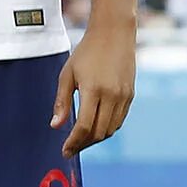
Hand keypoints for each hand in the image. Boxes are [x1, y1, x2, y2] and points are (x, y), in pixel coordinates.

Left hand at [54, 21, 134, 154]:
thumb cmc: (86, 53)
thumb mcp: (67, 75)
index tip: (65, 151)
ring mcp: (124, 97)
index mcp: (94, 91)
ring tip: (80, 141)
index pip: (85, 126)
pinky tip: (94, 128)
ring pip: (111, 129)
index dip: (74, 142)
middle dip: (84, 144)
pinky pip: (119, 120)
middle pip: (99, 132)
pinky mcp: (130, 95)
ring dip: (96, 139)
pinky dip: (107, 129)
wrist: (114, 35)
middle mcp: (112, 96)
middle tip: (70, 148)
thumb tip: (56, 126)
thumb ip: (62, 102)